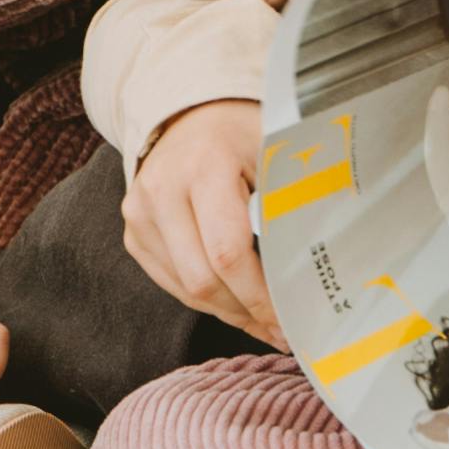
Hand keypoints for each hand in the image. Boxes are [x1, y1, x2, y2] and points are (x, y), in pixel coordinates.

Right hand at [122, 101, 271, 337]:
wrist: (189, 117)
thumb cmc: (242, 136)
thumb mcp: (274, 153)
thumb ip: (289, 202)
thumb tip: (315, 268)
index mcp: (205, 166)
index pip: (227, 251)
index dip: (259, 295)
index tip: (288, 319)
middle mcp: (162, 189)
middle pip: (203, 279)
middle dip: (246, 312)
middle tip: (281, 331)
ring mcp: (140, 214)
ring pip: (185, 289)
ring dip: (228, 312)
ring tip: (263, 322)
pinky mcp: (133, 233)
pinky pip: (171, 283)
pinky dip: (205, 300)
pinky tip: (235, 304)